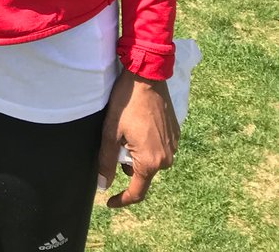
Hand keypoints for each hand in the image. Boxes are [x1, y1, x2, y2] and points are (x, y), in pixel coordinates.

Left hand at [97, 68, 179, 207]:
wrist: (146, 76)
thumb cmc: (126, 102)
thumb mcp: (110, 132)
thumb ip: (106, 161)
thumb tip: (103, 185)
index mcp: (151, 161)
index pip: (137, 191)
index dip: (122, 199)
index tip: (109, 201)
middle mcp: (167, 158)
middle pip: (143, 173)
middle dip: (126, 164)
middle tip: (115, 141)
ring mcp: (174, 145)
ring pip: (151, 160)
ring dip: (136, 153)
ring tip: (126, 130)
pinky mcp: (175, 133)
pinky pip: (159, 148)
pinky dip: (146, 144)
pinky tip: (138, 125)